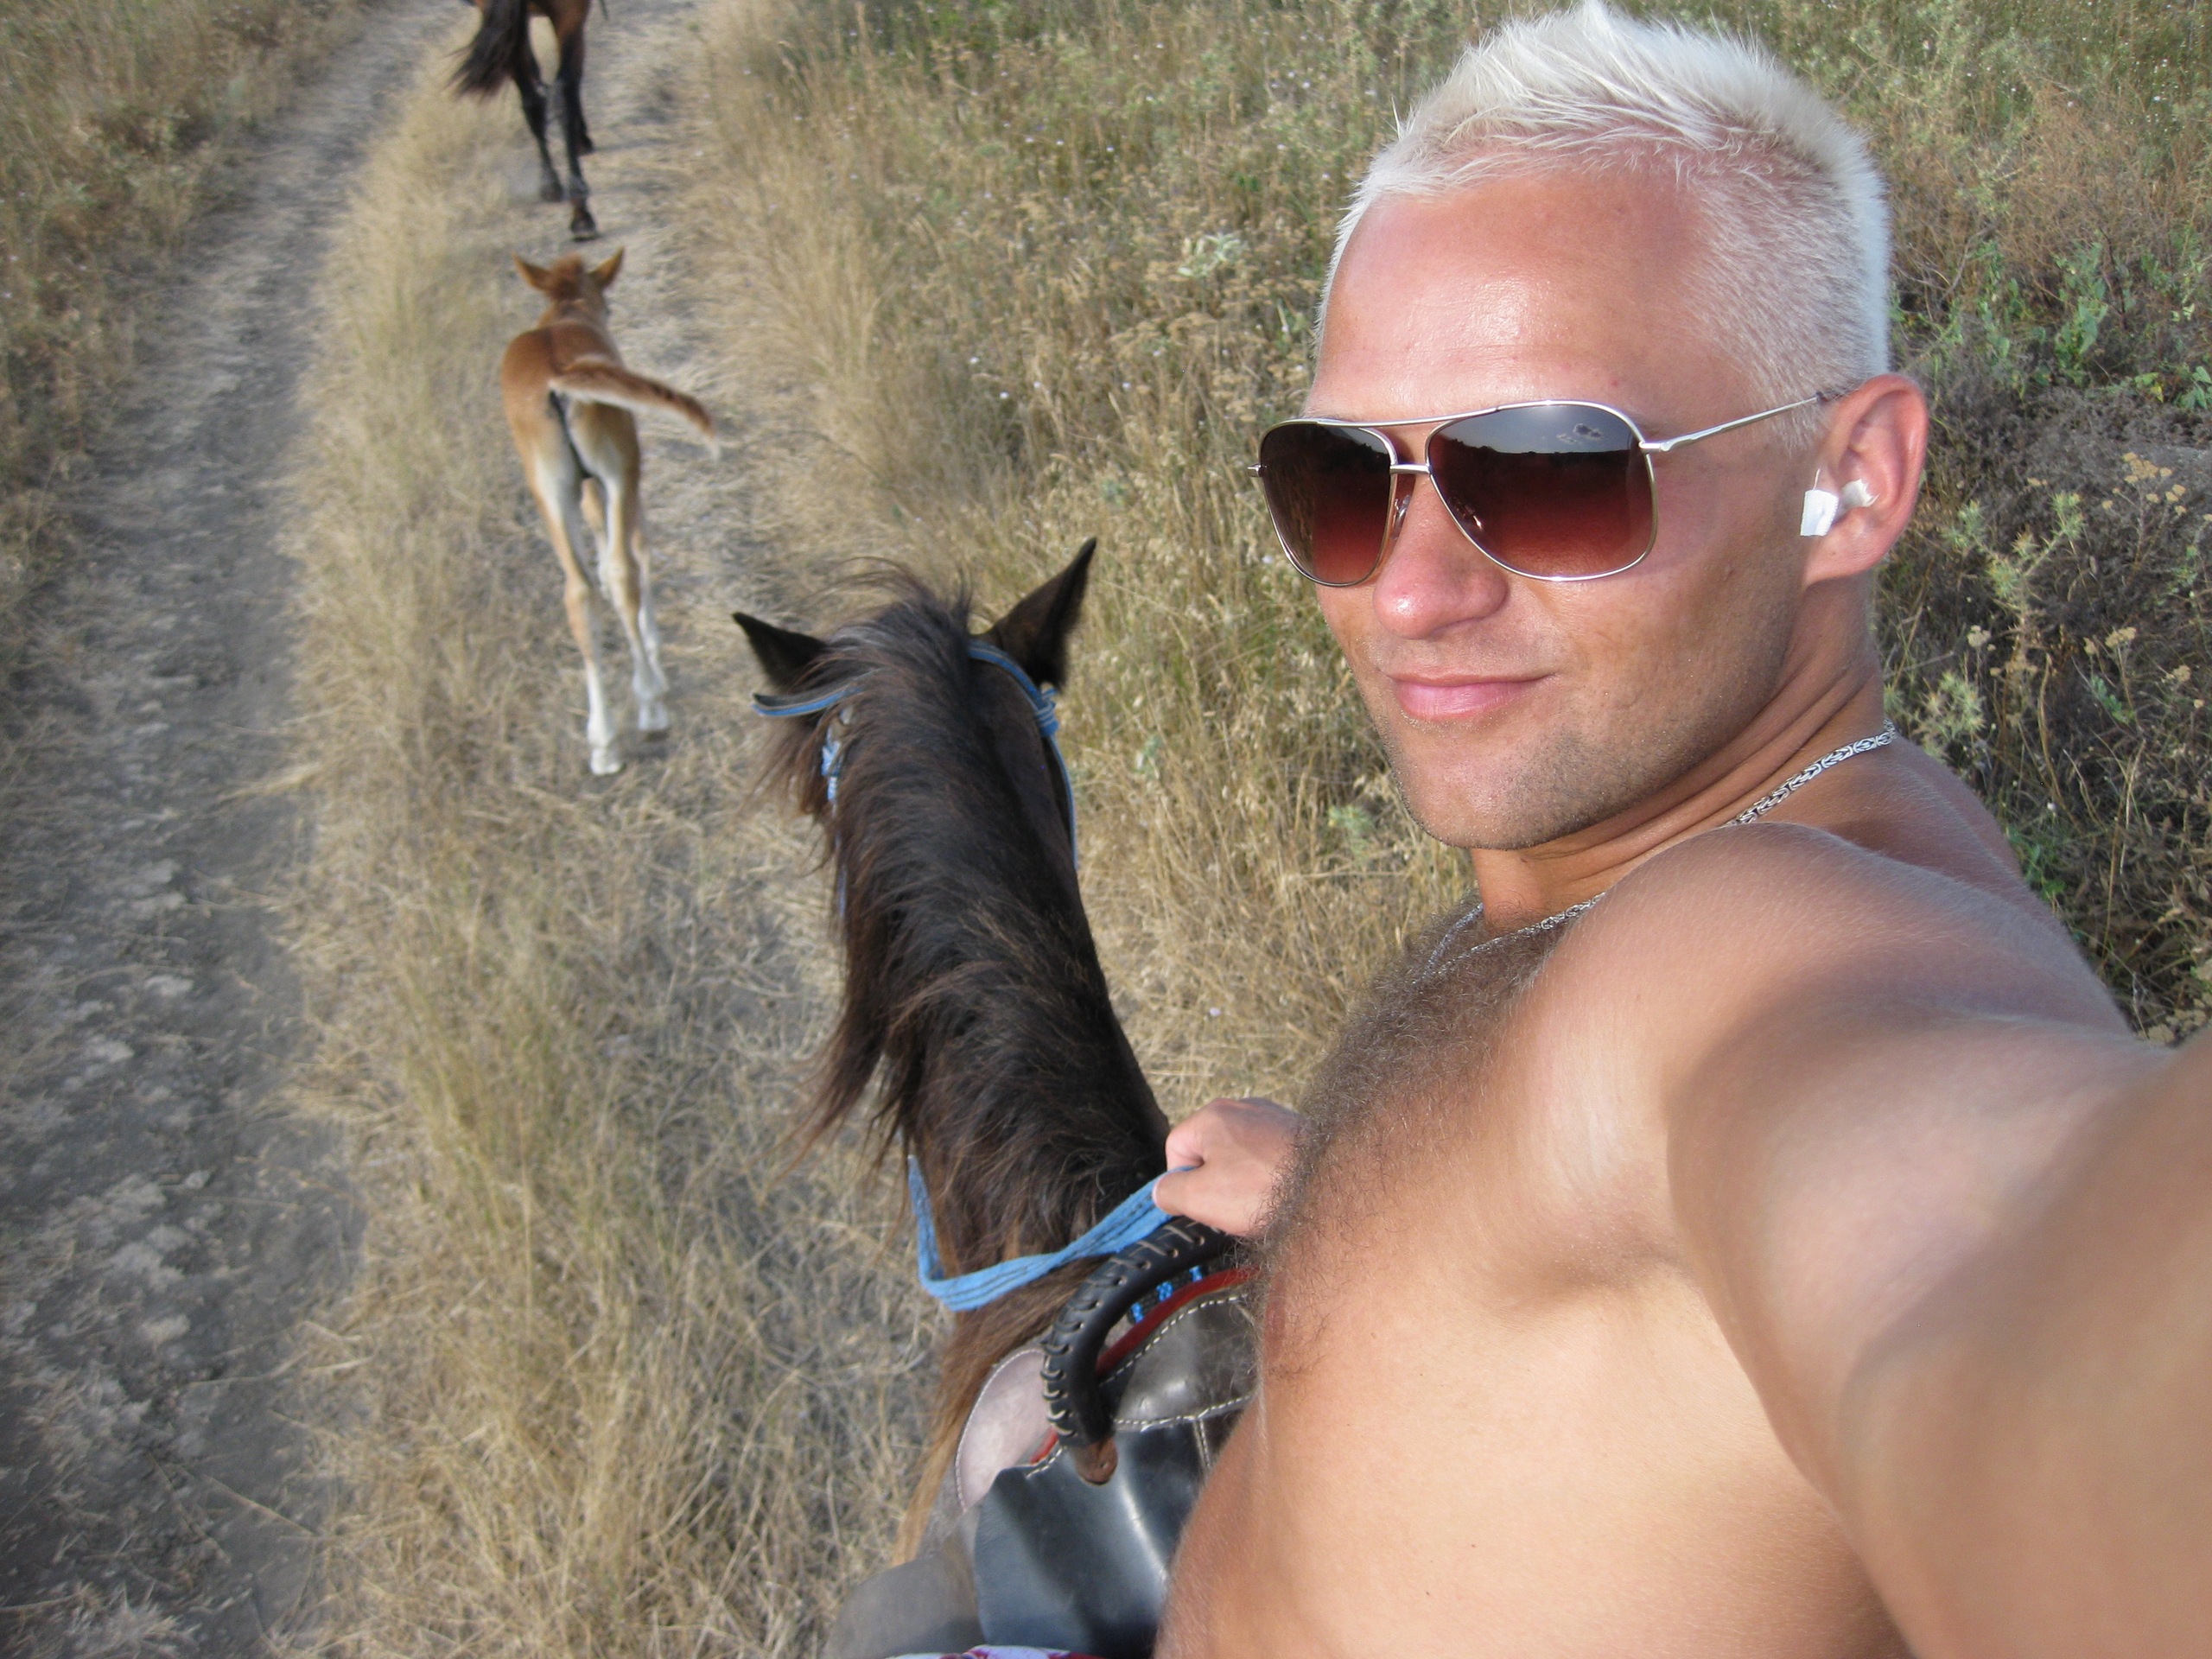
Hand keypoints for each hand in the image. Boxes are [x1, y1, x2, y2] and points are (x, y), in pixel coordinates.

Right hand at [1155, 1096, 1303, 1236]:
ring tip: (1262, 1205)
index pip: (1177, 1149)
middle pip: (1211, 1153)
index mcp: (1213, 1115)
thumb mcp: (1201, 1198)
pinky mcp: (1300, 1134)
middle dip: (1217, 1185)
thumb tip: (1164, 1191)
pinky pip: (1271, 1159)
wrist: (1333, 1187)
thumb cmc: (1266, 1190)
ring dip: (1245, 1184)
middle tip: (1233, 1209)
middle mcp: (1245, 1107)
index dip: (1184, 1183)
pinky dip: (1271, 1179)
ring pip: (1242, 1158)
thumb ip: (1171, 1192)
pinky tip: (1283, 1196)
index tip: (1203, 1204)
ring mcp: (1276, 1118)